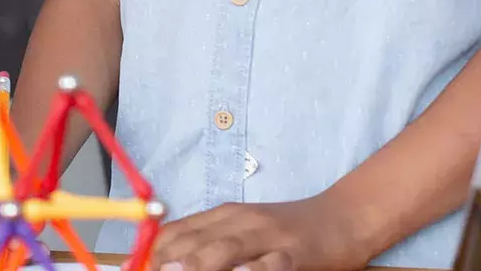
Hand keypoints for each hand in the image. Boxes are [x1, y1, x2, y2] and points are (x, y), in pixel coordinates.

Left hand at [152, 195, 372, 270]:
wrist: (343, 216)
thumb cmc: (288, 231)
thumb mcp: (246, 229)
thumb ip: (212, 241)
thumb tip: (172, 260)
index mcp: (225, 215)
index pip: (179, 230)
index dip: (154, 249)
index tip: (137, 265)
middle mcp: (242, 221)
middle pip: (197, 238)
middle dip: (168, 259)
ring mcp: (269, 235)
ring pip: (228, 248)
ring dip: (199, 262)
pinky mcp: (296, 252)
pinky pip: (272, 263)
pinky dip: (255, 269)